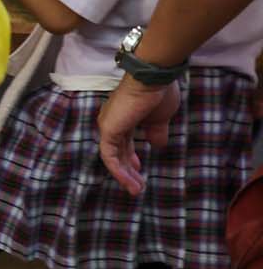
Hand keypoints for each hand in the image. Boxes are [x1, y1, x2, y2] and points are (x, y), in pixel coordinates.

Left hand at [98, 75, 179, 195]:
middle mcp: (112, 122)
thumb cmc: (158, 93)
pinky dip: (118, 170)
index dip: (130, 158)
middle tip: (138, 186)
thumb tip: (158, 145)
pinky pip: (109, 156)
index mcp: (124, 118)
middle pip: (118, 152)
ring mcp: (108, 126)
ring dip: (124, 175)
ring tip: (136, 190)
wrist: (153, 79)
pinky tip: (129, 181)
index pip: (123, 142)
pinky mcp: (108, 130)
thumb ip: (156, 132)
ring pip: (112, 157)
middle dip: (128, 170)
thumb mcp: (160, 118)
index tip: (139, 169)